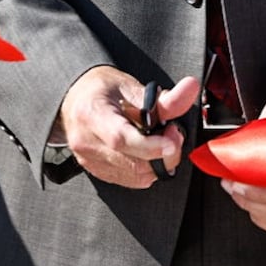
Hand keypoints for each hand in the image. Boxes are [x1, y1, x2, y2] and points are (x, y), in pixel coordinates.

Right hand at [53, 67, 199, 187]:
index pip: (121, 139)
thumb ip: (164, 98)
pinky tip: (148, 151)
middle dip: (164, 154)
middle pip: (132, 163)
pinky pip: (129, 180)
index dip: (151, 145)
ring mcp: (89, 160)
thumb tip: (191, 89)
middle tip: (174, 133)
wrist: (75, 99)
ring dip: (158, 163)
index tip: (173, 138)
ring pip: (135, 176)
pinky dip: (146, 169)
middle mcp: (86, 142)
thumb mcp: (131, 86)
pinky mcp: (96, 171)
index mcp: (91, 114)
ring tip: (162, 140)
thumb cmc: (100, 89)